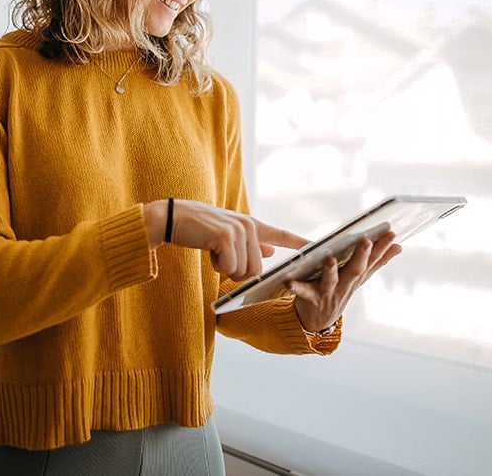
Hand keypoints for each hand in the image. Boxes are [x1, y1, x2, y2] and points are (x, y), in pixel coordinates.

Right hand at [143, 199, 309, 280]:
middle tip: (222, 259)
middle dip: (238, 273)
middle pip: (257, 269)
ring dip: (226, 269)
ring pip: (244, 271)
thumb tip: (269, 251)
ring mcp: (238, 230)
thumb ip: (250, 243)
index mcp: (251, 225)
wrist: (173, 218)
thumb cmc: (199, 228)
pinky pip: (229, 268)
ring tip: (214, 251)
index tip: (318, 248)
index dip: (300, 243)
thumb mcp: (227, 234)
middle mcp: (249, 225)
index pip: (281, 235)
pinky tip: (208, 250)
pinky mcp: (225, 237)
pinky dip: (216, 266)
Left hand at [286, 230, 401, 331]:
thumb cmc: (339, 291)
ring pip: (331, 281)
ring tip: (329, 257)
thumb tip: (399, 247)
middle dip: (361, 255)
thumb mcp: (359, 278)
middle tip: (366, 240)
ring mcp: (328, 293)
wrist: (318, 321)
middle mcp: (345, 285)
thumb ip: (377, 262)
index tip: (391, 232)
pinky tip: (288, 281)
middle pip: (355, 270)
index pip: (372, 260)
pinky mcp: (311, 299)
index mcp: (356, 277)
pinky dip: (296, 287)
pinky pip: (303, 292)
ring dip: (331, 269)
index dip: (382, 247)